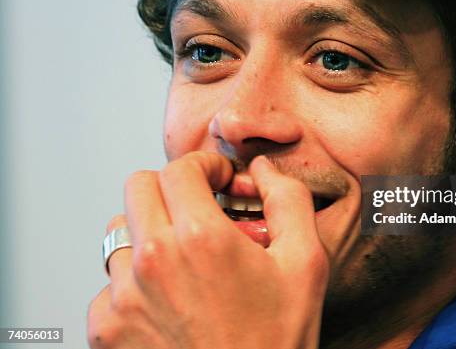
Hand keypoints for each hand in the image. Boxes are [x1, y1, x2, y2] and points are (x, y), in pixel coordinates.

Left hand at [87, 152, 328, 348]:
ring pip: (122, 234)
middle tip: (196, 206)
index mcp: (201, 239)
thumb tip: (262, 170)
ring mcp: (124, 297)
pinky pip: (110, 283)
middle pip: (138, 188)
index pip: (180, 169)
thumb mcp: (305, 265)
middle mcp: (154, 262)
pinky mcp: (107, 328)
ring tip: (184, 261)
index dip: (204, 165)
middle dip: (170, 188)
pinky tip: (168, 300)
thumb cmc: (275, 342)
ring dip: (152, 235)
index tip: (216, 178)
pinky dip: (134, 283)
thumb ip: (289, 202)